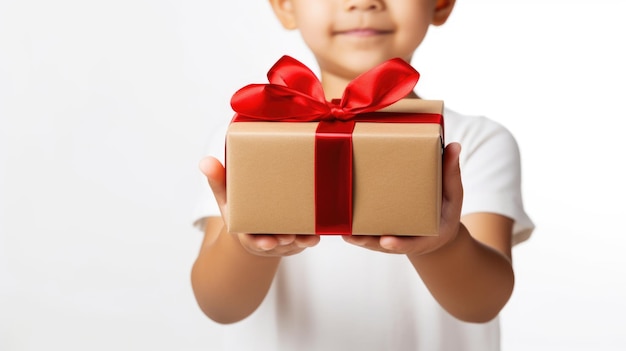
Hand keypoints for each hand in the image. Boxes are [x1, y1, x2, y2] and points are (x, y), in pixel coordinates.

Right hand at [199, 156, 319, 256]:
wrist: (255, 224)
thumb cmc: (241, 208)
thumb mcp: (226, 197)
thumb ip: (217, 181)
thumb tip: (205, 162)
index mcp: (246, 232)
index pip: (252, 241)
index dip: (260, 243)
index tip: (268, 242)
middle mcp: (265, 240)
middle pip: (275, 245)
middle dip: (282, 243)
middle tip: (288, 237)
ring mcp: (282, 242)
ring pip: (293, 245)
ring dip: (301, 242)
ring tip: (308, 237)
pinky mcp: (296, 239)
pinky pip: (304, 241)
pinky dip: (311, 238)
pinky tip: (317, 234)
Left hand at [343, 142, 462, 255]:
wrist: (438, 231)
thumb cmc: (445, 210)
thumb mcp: (453, 194)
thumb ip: (451, 173)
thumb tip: (454, 145)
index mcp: (427, 235)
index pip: (413, 243)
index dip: (400, 244)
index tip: (387, 241)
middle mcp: (407, 240)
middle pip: (385, 246)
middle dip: (368, 242)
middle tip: (353, 237)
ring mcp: (393, 240)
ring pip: (372, 243)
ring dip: (357, 239)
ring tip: (343, 232)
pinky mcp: (382, 235)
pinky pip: (368, 236)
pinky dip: (355, 233)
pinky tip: (340, 226)